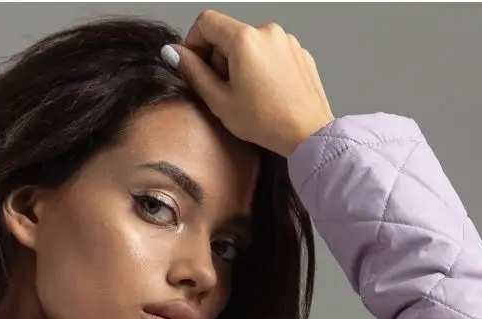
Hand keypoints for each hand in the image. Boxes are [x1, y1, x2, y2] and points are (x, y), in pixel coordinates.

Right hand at [169, 10, 334, 156]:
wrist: (309, 134)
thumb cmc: (267, 123)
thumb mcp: (220, 101)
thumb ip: (193, 72)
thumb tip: (173, 53)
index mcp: (244, 39)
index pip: (206, 21)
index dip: (194, 42)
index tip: (195, 65)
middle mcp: (267, 31)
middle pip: (229, 33)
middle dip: (220, 58)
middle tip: (224, 90)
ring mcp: (286, 40)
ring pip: (251, 43)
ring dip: (242, 63)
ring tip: (248, 95)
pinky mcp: (299, 52)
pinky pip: (271, 52)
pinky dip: (262, 67)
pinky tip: (266, 93)